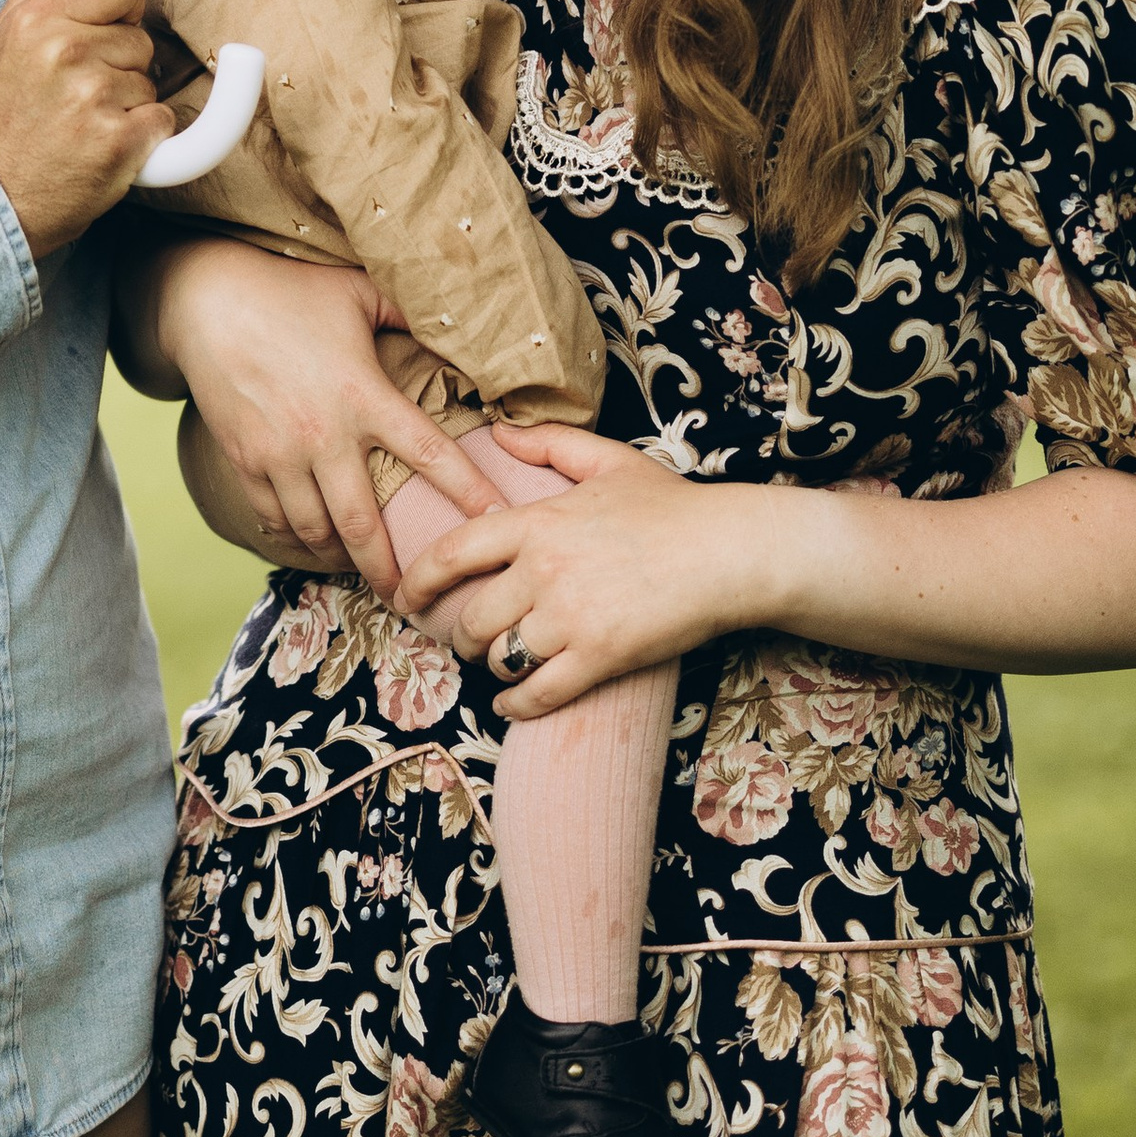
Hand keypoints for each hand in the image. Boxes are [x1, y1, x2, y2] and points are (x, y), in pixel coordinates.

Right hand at [0, 0, 171, 259]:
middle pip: (139, 35)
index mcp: (37, 21)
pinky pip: (161, 119)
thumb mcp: (1, 40)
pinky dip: (142, 137)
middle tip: (75, 90)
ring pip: (149, 78)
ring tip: (80, 122)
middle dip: (118, 61)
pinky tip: (101, 146)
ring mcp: (95, 98)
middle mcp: (66, 52)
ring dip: (127, 101)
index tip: (125, 3)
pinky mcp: (121, 142)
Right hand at [142, 240, 515, 593]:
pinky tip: (311, 541)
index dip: (467, 491)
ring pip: (317, 530)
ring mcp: (281, 454)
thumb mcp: (356, 291)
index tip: (496, 522)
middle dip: (390, 569)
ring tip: (361, 569)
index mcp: (363, 394)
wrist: (206, 303)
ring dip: (341, 556)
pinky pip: (274, 518)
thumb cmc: (288, 290)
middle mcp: (324, 435)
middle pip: (364, 523)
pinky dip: (295, 538)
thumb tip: (454, 319)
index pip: (429, 453)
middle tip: (412, 595)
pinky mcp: (245, 461)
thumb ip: (406, 312)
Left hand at [391, 420, 794, 712]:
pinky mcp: (599, 657)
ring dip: (493, 667)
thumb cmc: (672, 506)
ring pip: (501, 657)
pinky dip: (516, 704)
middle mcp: (543, 571)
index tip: (406, 598)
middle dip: (461, 635)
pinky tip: (511, 702)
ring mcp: (569, 617)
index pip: (453, 552)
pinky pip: (537, 693)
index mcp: (537, 523)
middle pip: (472, 617)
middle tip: (465, 640)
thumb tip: (497, 431)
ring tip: (499, 665)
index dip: (419, 581)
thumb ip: (548, 443)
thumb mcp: (607, 460)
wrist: (729, 552)